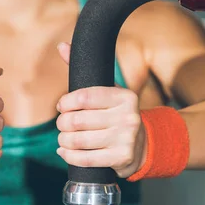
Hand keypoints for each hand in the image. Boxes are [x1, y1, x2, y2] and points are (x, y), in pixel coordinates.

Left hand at [55, 43, 146, 178]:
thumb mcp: (106, 91)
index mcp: (124, 97)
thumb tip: (62, 45)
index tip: (62, 106)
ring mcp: (126, 139)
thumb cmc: (115, 114)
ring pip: (78, 140)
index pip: (84, 96)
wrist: (142, 145)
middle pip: (78, 120)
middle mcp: (128, 117)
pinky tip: (65, 152)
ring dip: (63, 140)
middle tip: (62, 124)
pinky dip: (68, 156)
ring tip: (63, 138)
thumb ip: (84, 70)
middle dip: (62, 123)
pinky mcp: (122, 159)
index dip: (66, 102)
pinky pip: (84, 159)